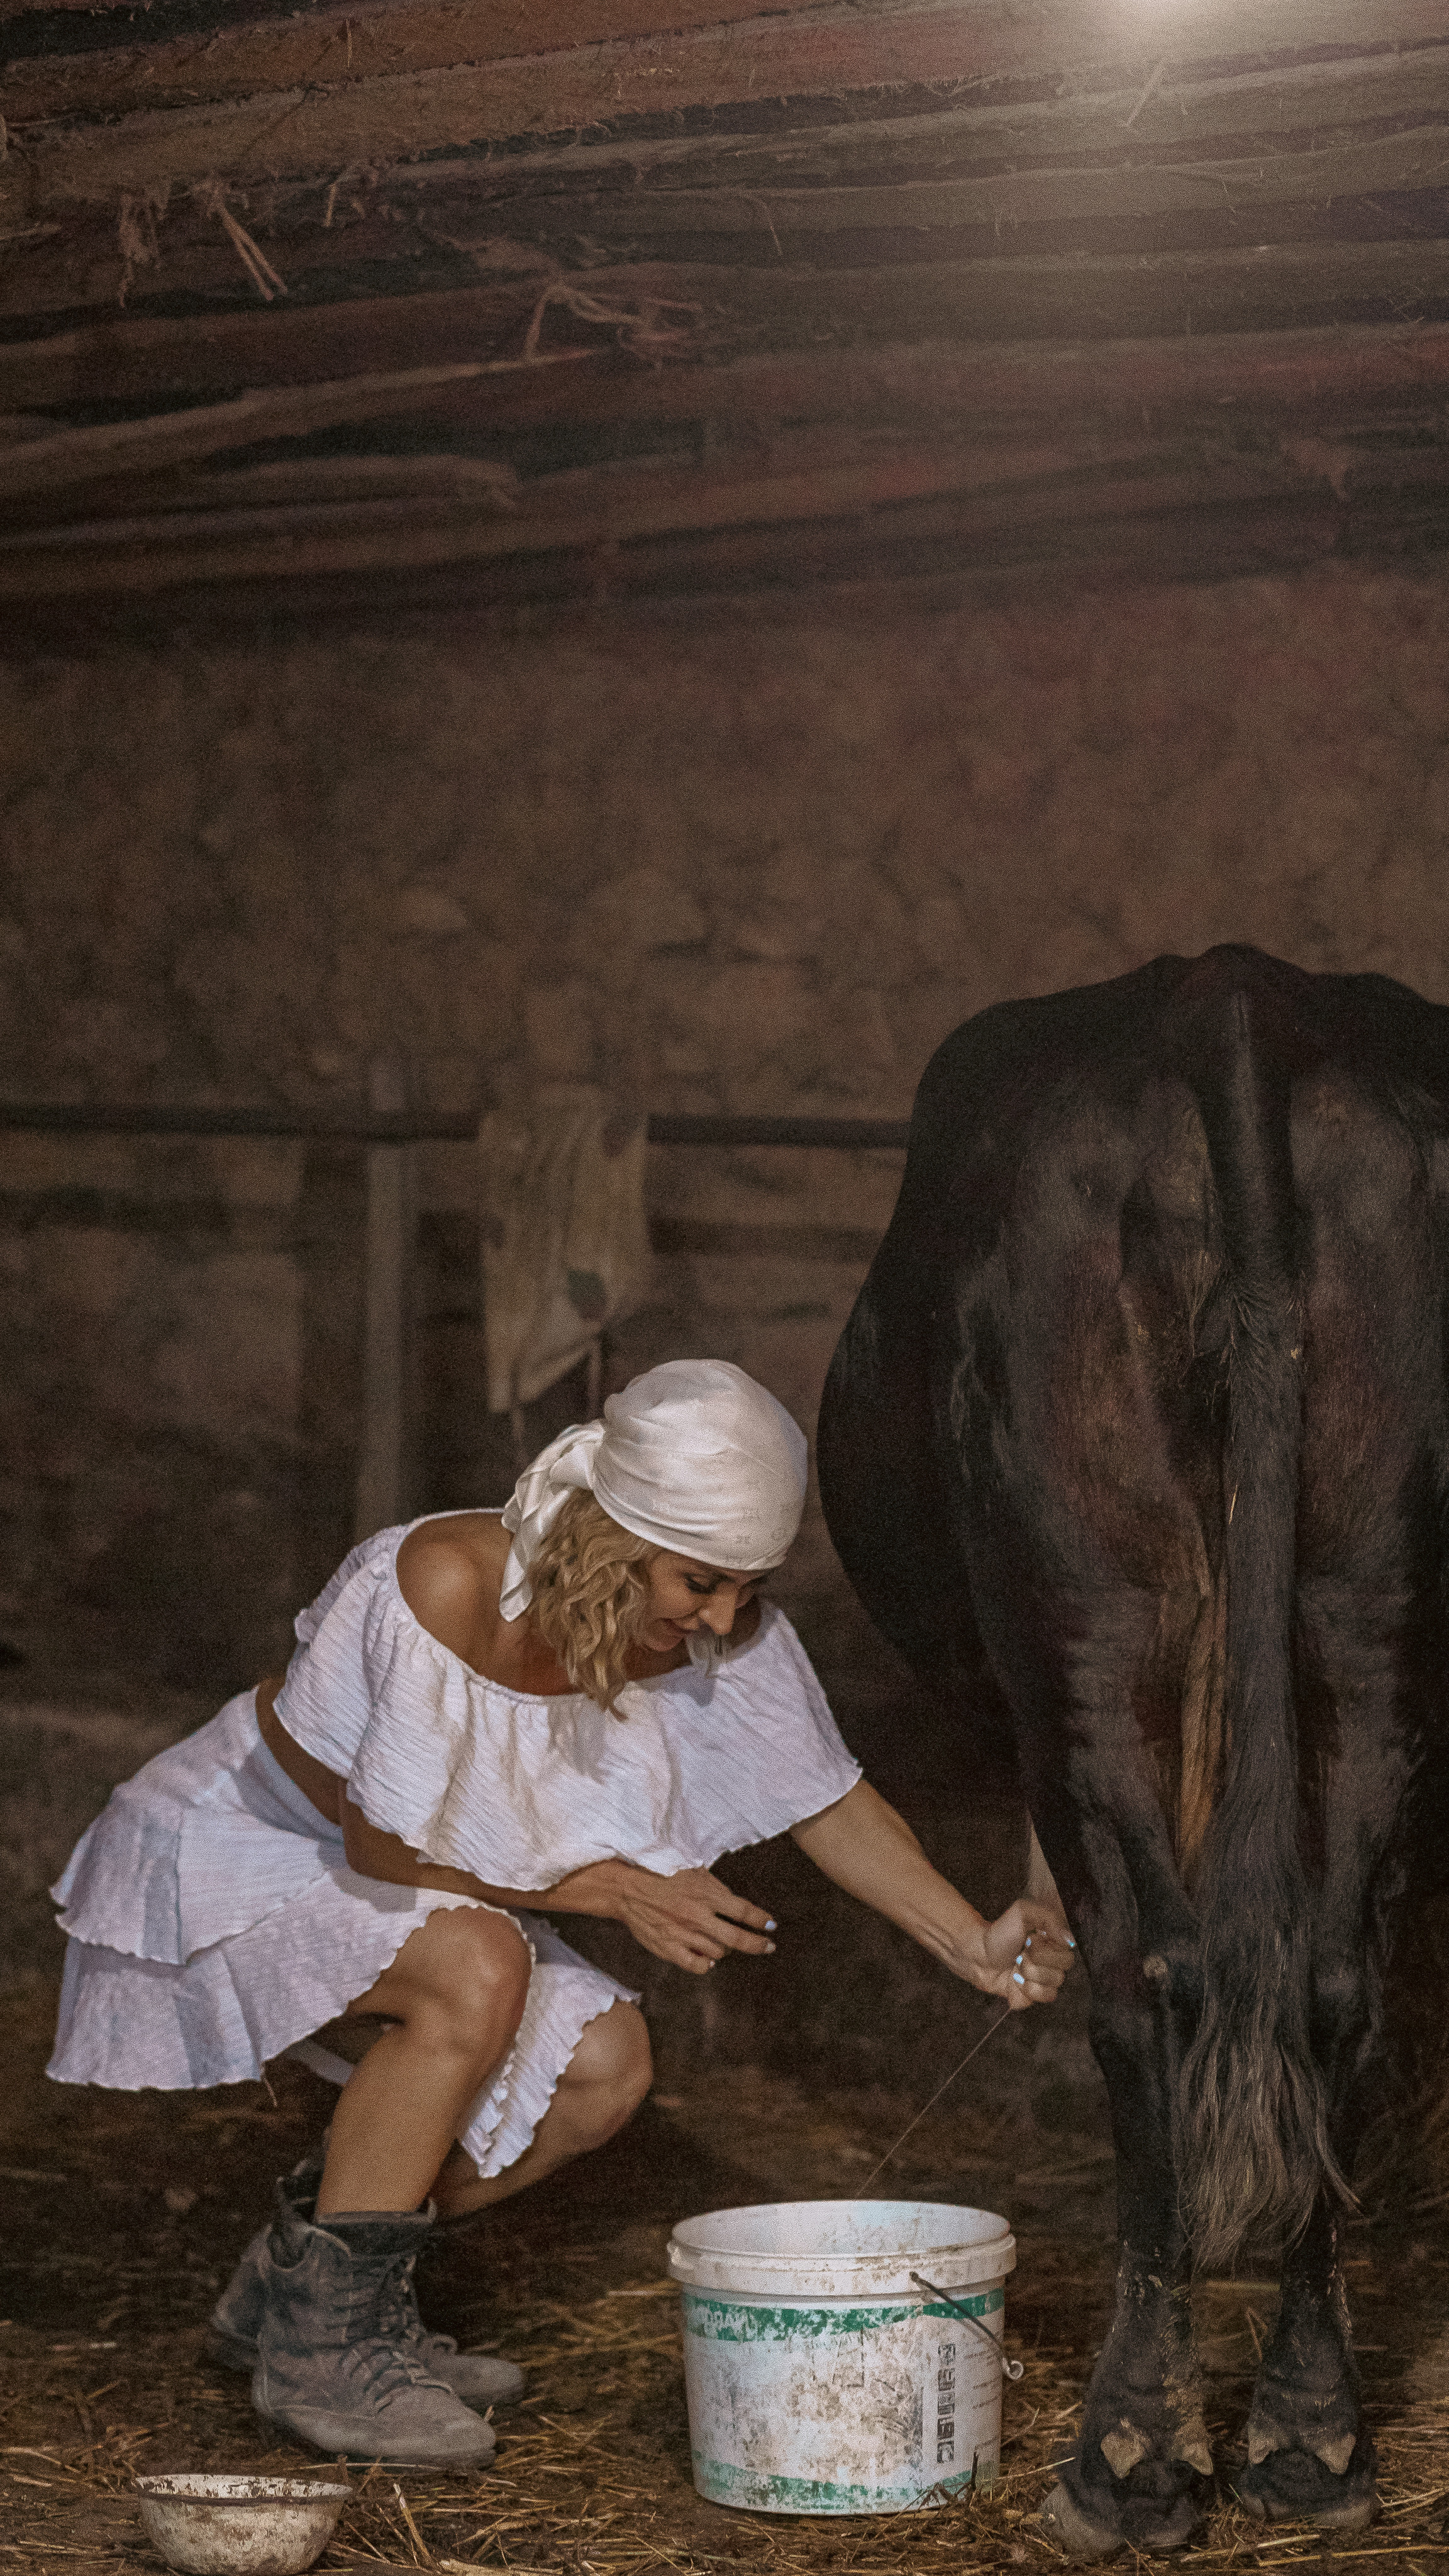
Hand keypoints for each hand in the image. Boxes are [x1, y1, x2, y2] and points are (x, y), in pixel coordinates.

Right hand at [613, 1864, 777, 1974]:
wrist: (629, 1889)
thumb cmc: (663, 1875)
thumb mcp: (694, 1871)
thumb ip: (716, 1890)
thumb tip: (738, 1909)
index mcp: (706, 1893)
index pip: (744, 1911)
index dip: (762, 1920)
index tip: (772, 1925)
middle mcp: (698, 1916)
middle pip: (737, 1938)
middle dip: (758, 1945)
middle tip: (769, 1947)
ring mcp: (684, 1934)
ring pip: (718, 1953)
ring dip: (727, 1950)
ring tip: (725, 1943)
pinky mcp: (669, 1948)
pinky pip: (696, 1965)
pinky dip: (706, 1964)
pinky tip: (707, 1959)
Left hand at [973, 1897, 1075, 2009]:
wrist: (978, 1954)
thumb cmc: (1000, 1932)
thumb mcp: (1022, 1912)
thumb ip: (1049, 1918)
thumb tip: (1069, 1940)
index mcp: (1054, 1944)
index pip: (1067, 1955)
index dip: (1046, 1950)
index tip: (1029, 1940)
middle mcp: (1053, 1963)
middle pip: (1060, 1973)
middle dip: (1034, 1962)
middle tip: (1020, 1954)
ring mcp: (1044, 1981)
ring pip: (1051, 1988)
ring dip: (1028, 1976)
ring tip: (1015, 1967)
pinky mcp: (1033, 1996)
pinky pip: (1041, 1999)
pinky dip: (1024, 1990)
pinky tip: (1014, 1981)